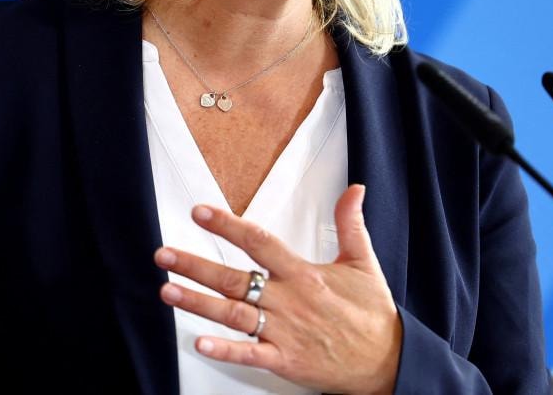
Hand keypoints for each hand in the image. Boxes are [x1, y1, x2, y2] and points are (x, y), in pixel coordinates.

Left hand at [153, 184, 402, 394]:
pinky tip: (199, 343)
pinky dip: (225, 350)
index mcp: (304, 274)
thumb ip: (350, 224)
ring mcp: (285, 332)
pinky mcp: (285, 360)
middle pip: (234, 279)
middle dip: (195, 265)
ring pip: (233, 314)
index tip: (200, 212)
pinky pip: (250, 355)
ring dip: (198, 303)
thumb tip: (354, 190)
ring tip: (167, 291)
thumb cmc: (373, 314)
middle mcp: (289, 301)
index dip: (228, 225)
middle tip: (163, 255)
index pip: (259, 242)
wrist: (389, 362)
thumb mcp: (363, 262)